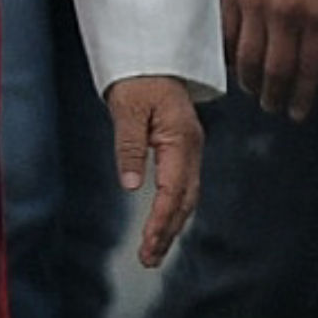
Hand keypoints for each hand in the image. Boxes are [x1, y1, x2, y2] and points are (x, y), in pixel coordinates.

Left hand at [105, 74, 201, 268]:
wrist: (152, 58)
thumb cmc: (138, 79)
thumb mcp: (127, 109)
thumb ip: (129, 147)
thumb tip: (131, 185)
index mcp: (181, 141)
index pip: (174, 191)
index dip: (161, 220)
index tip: (147, 243)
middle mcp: (190, 150)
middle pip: (184, 201)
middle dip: (167, 232)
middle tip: (148, 259)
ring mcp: (189, 151)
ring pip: (186, 197)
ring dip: (171, 225)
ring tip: (153, 252)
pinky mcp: (181, 150)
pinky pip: (182, 187)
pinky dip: (174, 210)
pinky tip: (163, 225)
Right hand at [221, 0, 317, 120]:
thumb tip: (314, 67)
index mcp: (317, 15)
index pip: (309, 69)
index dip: (303, 97)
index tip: (298, 112)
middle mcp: (285, 14)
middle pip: (277, 69)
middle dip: (275, 95)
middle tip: (274, 106)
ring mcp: (254, 5)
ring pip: (248, 57)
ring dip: (250, 81)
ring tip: (253, 91)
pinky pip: (226, 35)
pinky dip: (229, 54)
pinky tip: (233, 64)